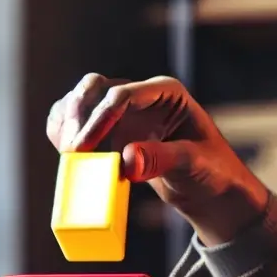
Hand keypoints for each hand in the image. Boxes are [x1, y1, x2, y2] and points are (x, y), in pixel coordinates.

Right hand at [44, 74, 266, 243]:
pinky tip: (66, 153)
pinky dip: (64, 134)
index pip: (123, 95)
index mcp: (166, 92)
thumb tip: (127, 159)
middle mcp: (141, 95)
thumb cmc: (212, 172)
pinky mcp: (111, 130)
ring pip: (80, 102)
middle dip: (77, 115)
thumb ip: (162, 159)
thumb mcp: (194, 165)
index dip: (99, 119)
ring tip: (68, 155)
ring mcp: (123, 111)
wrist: (210, 189)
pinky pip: (78, 123)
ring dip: (66, 124)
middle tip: (72, 151)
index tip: (85, 148)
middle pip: (94, 87)